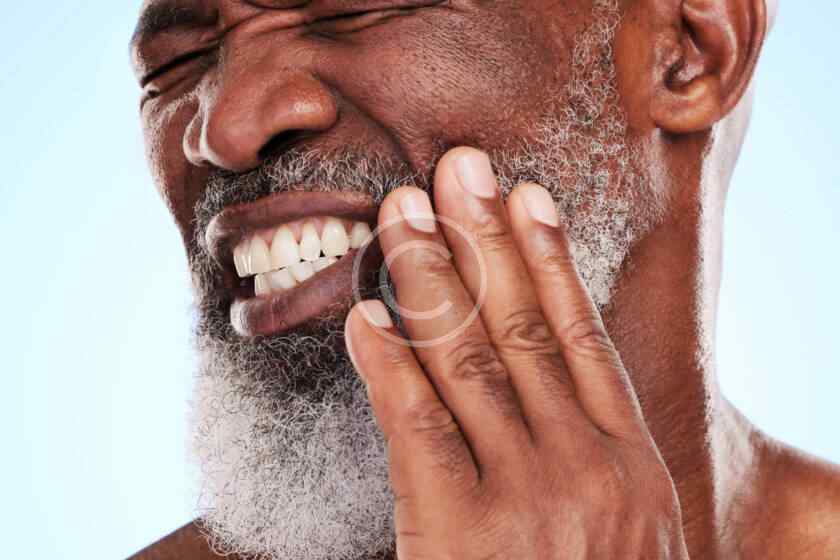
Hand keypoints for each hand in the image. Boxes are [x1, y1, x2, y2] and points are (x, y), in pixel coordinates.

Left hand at [344, 147, 689, 559]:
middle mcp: (585, 464)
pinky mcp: (460, 535)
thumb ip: (592, 452)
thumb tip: (555, 374)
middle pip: (522, 325)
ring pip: (466, 359)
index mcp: (630, 460)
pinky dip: (386, 364)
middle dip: (483, 238)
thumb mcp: (625, 527)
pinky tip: (364, 315)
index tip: (525, 195)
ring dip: (428, 277)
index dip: (549, 256)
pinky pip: (415, 427)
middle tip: (455, 167)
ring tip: (400, 213)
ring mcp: (527, 498)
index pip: (581, 333)